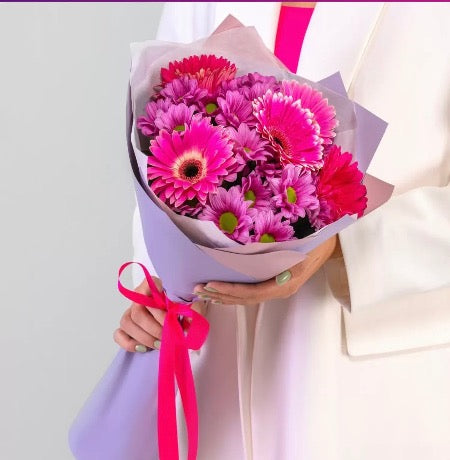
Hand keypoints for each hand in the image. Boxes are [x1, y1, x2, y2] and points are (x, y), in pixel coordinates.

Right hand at [114, 277, 206, 352]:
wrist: (178, 319)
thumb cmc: (183, 309)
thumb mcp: (192, 307)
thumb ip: (194, 311)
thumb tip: (192, 318)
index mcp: (154, 286)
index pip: (148, 286)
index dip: (157, 303)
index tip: (170, 314)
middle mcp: (138, 298)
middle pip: (137, 311)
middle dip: (154, 328)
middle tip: (168, 336)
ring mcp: (130, 312)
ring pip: (127, 322)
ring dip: (144, 337)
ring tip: (160, 344)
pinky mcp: (125, 328)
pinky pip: (119, 334)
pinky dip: (130, 344)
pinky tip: (144, 348)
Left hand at [193, 235, 337, 305]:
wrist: (331, 243)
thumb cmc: (315, 241)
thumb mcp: (298, 246)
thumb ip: (276, 253)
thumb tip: (247, 252)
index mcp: (285, 283)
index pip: (251, 292)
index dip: (230, 291)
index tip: (210, 285)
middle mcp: (281, 290)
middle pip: (246, 299)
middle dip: (221, 295)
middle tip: (198, 289)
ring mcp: (280, 290)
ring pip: (248, 299)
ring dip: (225, 297)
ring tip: (205, 294)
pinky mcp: (278, 285)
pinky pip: (254, 293)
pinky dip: (236, 294)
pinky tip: (223, 292)